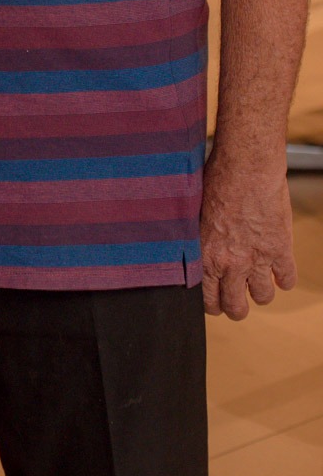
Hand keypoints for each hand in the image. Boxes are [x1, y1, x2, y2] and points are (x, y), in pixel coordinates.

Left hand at [200, 148, 296, 318]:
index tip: (216, 299)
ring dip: (260, 291)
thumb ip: (196, 239)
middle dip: (235, 306)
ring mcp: (257, 259)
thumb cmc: (215, 181)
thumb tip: (190, 251)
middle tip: (236, 296)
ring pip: (262, 297)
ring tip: (256, 279)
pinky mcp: (280, 250)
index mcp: (205, 256)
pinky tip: (277, 267)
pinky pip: (286, 280)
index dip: (212, 303)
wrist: (246, 167)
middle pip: (235, 307)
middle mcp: (231, 264)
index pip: (207, 300)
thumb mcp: (194, 213)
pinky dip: (283, 277)